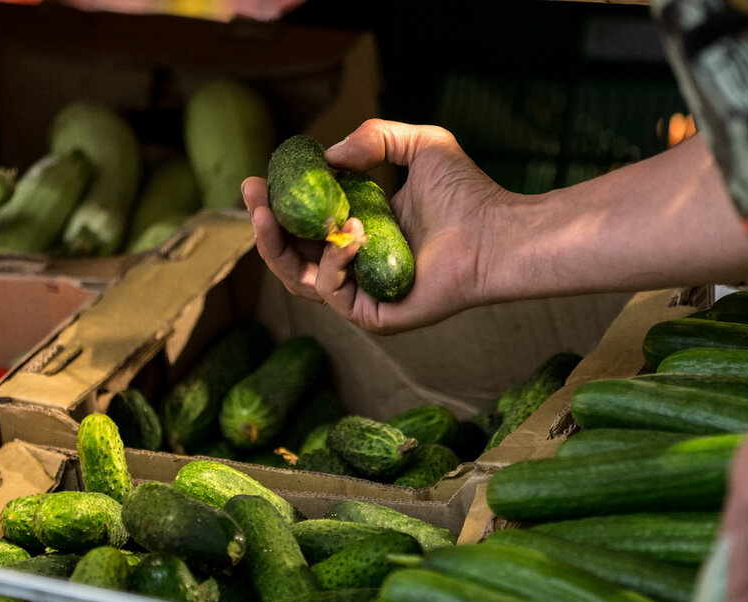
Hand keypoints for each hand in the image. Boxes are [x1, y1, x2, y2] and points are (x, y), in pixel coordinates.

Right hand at [243, 120, 511, 334]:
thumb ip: (375, 138)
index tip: (257, 180)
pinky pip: (333, 295)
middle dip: (263, 228)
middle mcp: (358, 267)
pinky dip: (332, 263)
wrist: (496, 233)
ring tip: (275, 213)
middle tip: (252, 197)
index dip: (277, 206)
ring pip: (300, 281)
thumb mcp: (418, 145)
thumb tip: (329, 155)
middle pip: (291, 258)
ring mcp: (365, 295)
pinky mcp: (376, 317)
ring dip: (280, 246)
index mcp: (361, 233)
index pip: (305, 228)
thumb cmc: (468, 194)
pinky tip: (350, 232)